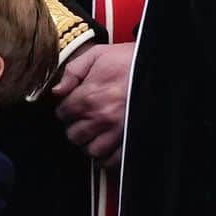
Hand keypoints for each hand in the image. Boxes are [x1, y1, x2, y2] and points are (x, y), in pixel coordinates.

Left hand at [51, 41, 133, 168]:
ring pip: (92, 151)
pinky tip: (106, 147)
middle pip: (74, 135)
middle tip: (82, 121)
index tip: (71, 108)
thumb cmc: (128, 60)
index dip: (65, 110)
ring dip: (90, 143)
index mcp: (89, 96)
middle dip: (75, 128)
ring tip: (94, 134)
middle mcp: (102, 117)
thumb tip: (57, 91)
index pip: (63, 114)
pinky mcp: (132, 139)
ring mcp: (118, 131)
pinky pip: (113, 160)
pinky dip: (107, 158)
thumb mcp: (96, 55)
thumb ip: (72, 72)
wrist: (158, 65)